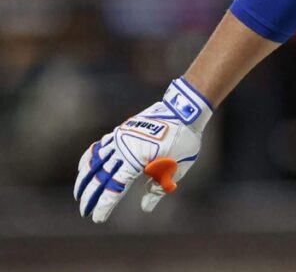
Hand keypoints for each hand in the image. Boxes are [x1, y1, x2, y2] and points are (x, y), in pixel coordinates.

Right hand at [74, 77, 211, 222]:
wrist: (184, 110)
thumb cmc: (183, 141)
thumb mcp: (177, 169)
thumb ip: (159, 189)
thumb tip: (146, 208)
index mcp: (137, 160)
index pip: (114, 188)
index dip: (104, 205)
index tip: (97, 218)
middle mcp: (124, 149)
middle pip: (100, 177)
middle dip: (90, 196)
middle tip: (84, 212)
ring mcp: (120, 138)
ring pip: (95, 162)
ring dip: (85, 179)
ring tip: (78, 194)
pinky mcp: (121, 131)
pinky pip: (99, 147)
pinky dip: (89, 159)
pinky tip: (83, 169)